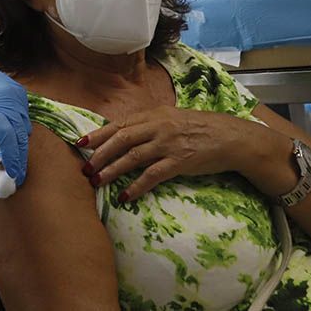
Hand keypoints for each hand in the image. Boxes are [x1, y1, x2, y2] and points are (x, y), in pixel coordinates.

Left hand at [0, 51, 31, 183]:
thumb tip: (1, 155)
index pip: (7, 138)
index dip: (12, 158)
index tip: (13, 174)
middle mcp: (9, 100)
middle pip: (20, 135)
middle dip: (20, 156)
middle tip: (18, 173)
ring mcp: (17, 95)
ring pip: (25, 127)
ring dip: (21, 144)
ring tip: (16, 160)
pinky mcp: (20, 93)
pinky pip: (24, 116)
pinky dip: (20, 129)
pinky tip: (14, 139)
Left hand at [78, 107, 268, 201]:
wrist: (230, 137)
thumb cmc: (199, 128)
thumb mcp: (171, 119)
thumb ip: (148, 125)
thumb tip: (122, 134)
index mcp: (154, 114)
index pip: (119, 124)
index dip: (98, 134)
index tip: (80, 144)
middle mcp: (158, 126)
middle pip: (122, 139)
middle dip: (100, 154)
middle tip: (85, 168)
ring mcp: (169, 144)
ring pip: (133, 157)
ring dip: (112, 170)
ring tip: (97, 181)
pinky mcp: (180, 162)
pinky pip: (153, 175)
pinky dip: (136, 186)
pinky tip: (125, 195)